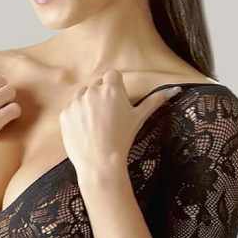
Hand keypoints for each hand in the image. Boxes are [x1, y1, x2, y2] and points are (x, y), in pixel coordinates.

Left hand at [59, 70, 173, 178]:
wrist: (100, 162)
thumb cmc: (122, 139)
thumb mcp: (139, 118)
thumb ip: (154, 101)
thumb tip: (172, 90)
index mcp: (112, 88)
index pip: (112, 75)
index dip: (115, 87)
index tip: (117, 101)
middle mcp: (92, 91)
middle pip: (97, 84)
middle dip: (102, 95)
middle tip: (108, 115)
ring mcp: (76, 102)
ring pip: (82, 94)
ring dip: (88, 103)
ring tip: (96, 122)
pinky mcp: (65, 114)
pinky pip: (71, 109)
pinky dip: (77, 116)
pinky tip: (85, 129)